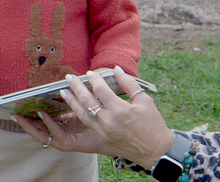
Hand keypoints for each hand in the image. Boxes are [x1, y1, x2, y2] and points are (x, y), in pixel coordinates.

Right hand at [14, 110, 114, 155]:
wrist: (113, 131)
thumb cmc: (97, 118)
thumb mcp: (77, 107)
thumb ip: (67, 101)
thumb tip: (57, 87)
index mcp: (59, 126)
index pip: (38, 123)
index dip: (27, 116)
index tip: (17, 108)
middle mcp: (58, 135)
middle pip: (36, 130)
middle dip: (23, 122)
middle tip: (13, 112)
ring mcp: (62, 141)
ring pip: (41, 135)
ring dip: (30, 125)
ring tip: (21, 115)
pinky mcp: (69, 144)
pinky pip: (55, 134)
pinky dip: (48, 124)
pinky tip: (42, 114)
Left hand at [58, 67, 173, 168]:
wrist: (156, 151)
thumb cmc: (153, 124)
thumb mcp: (145, 101)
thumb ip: (129, 84)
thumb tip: (116, 69)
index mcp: (120, 110)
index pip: (101, 90)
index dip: (94, 79)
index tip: (90, 73)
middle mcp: (109, 121)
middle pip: (87, 100)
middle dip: (76, 87)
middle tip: (68, 78)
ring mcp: (103, 131)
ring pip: (82, 113)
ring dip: (71, 101)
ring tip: (64, 91)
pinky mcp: (101, 138)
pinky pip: (87, 123)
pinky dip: (78, 113)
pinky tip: (74, 106)